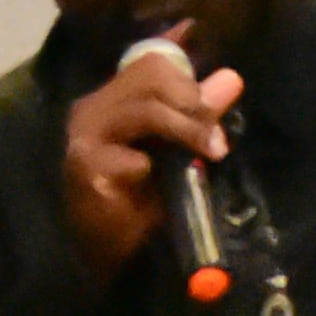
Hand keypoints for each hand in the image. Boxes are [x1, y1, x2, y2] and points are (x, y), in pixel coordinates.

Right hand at [55, 43, 241, 277]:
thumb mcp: (178, 148)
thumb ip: (197, 113)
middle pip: (150, 74)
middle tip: (216, 138)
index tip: (222, 86)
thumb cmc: (145, 203)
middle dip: (193, 101)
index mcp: (112, 99)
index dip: (187, 67)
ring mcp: (85, 136)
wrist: (117, 256)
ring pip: (147, 109)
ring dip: (187, 130)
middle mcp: (92, 109)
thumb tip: (231, 78)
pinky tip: (160, 184)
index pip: (150, 59)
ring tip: (210, 152)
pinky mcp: (86, 167)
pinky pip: (135, 156)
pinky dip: (156, 168)